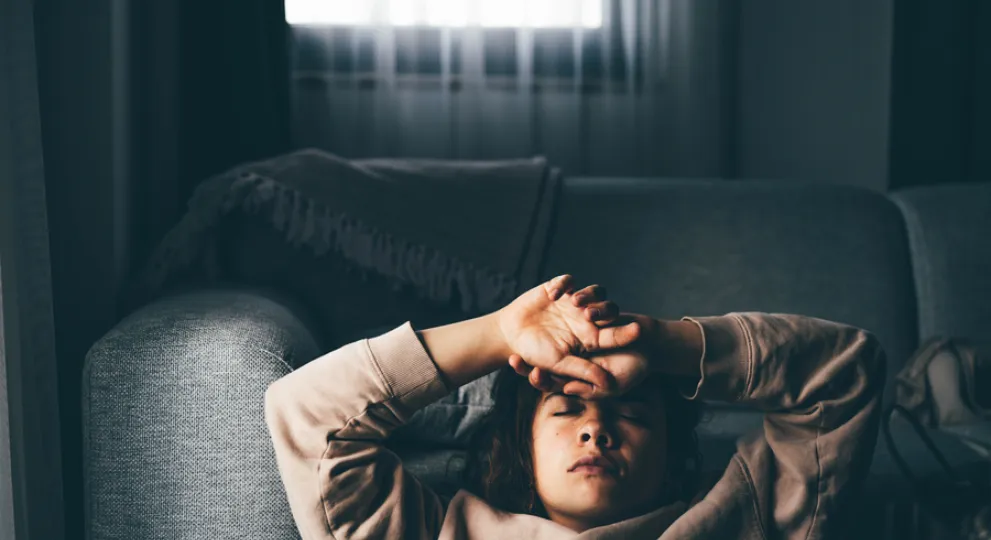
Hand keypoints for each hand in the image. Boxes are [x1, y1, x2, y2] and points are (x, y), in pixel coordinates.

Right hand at [496, 275, 640, 397]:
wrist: (510, 335)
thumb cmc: (535, 353)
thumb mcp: (560, 364)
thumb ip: (583, 371)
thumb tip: (609, 384)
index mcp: (590, 337)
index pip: (614, 334)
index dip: (626, 333)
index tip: (637, 330)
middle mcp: (586, 318)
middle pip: (609, 308)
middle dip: (604, 310)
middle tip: (589, 314)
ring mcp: (573, 301)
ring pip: (594, 291)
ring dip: (588, 295)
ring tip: (574, 302)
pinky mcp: (558, 288)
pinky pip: (568, 281)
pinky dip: (563, 285)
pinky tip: (553, 295)